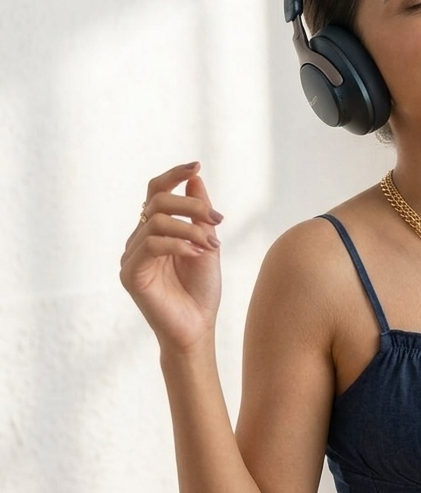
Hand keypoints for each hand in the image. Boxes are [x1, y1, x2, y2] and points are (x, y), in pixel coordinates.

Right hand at [120, 163, 222, 351]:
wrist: (197, 328)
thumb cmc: (201, 291)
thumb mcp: (207, 244)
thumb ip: (199, 214)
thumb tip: (195, 177)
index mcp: (156, 231)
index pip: (156, 192)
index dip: (173, 175)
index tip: (197, 164)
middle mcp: (139, 240)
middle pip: (158, 202)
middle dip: (191, 205)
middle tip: (218, 219)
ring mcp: (132, 256)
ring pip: (157, 221)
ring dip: (190, 229)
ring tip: (211, 246)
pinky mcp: (130, 273)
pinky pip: (151, 244)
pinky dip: (179, 244)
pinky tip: (197, 255)